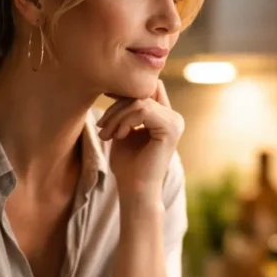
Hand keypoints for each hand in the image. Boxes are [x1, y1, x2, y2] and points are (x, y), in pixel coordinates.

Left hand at [96, 81, 183, 203]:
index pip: (147, 89)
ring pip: (140, 102)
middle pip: (142, 93)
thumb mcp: (124, 130)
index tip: (106, 95)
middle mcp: (175, 118)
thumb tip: (117, 85)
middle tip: (102, 127)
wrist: (134, 191)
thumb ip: (126, 110)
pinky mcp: (170, 128)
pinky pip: (143, 110)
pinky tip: (118, 136)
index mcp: (166, 117)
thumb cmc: (128, 166)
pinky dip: (124, 120)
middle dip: (117, 106)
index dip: (126, 90)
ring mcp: (175, 122)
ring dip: (117, 116)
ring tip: (106, 133)